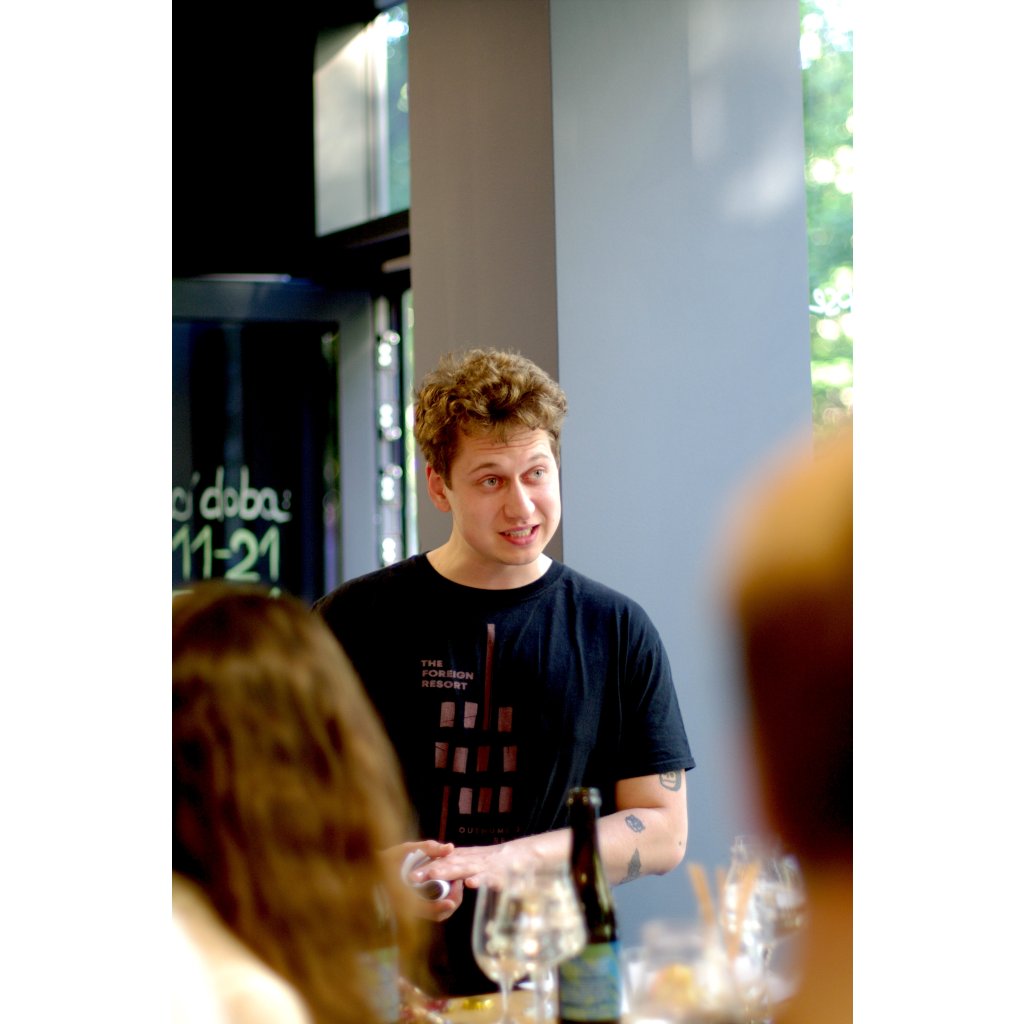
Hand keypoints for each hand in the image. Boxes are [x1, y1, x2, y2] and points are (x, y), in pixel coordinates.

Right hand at [384, 840, 462, 921]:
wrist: (365, 871)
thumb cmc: (383, 861)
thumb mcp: (403, 850)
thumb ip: (427, 848)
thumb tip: (450, 847)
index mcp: (402, 897)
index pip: (426, 909)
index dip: (442, 906)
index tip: (453, 899)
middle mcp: (405, 908)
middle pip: (435, 915)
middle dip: (451, 901)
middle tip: (457, 884)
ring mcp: (407, 910)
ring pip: (433, 914)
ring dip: (446, 902)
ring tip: (453, 884)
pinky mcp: (409, 908)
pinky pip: (428, 911)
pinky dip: (438, 902)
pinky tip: (442, 887)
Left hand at [408, 841, 542, 890]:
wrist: (521, 856)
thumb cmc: (494, 862)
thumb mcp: (471, 860)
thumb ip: (455, 866)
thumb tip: (436, 873)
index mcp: (463, 857)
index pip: (440, 861)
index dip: (423, 866)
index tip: (406, 873)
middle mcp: (470, 860)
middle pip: (447, 864)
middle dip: (430, 870)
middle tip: (412, 877)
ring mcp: (483, 867)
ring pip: (463, 869)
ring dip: (448, 872)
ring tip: (433, 875)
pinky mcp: (497, 875)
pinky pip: (488, 878)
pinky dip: (480, 880)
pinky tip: (471, 883)